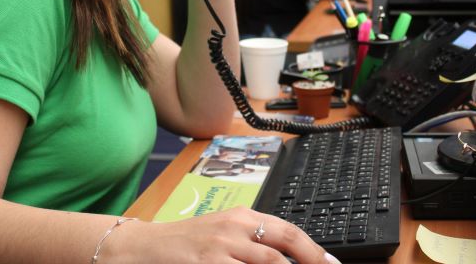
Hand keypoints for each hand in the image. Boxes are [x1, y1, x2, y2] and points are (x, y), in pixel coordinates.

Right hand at [108, 208, 339, 263]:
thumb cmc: (186, 245)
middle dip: (311, 259)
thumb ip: (253, 241)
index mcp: (243, 217)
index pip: (288, 230)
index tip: (331, 263)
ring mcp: (221, 245)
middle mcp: (235, 226)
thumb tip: (286, 256)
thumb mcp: (223, 234)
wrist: (144, 247)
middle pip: (285, 242)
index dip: (313, 249)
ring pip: (269, 262)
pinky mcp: (208, 262)